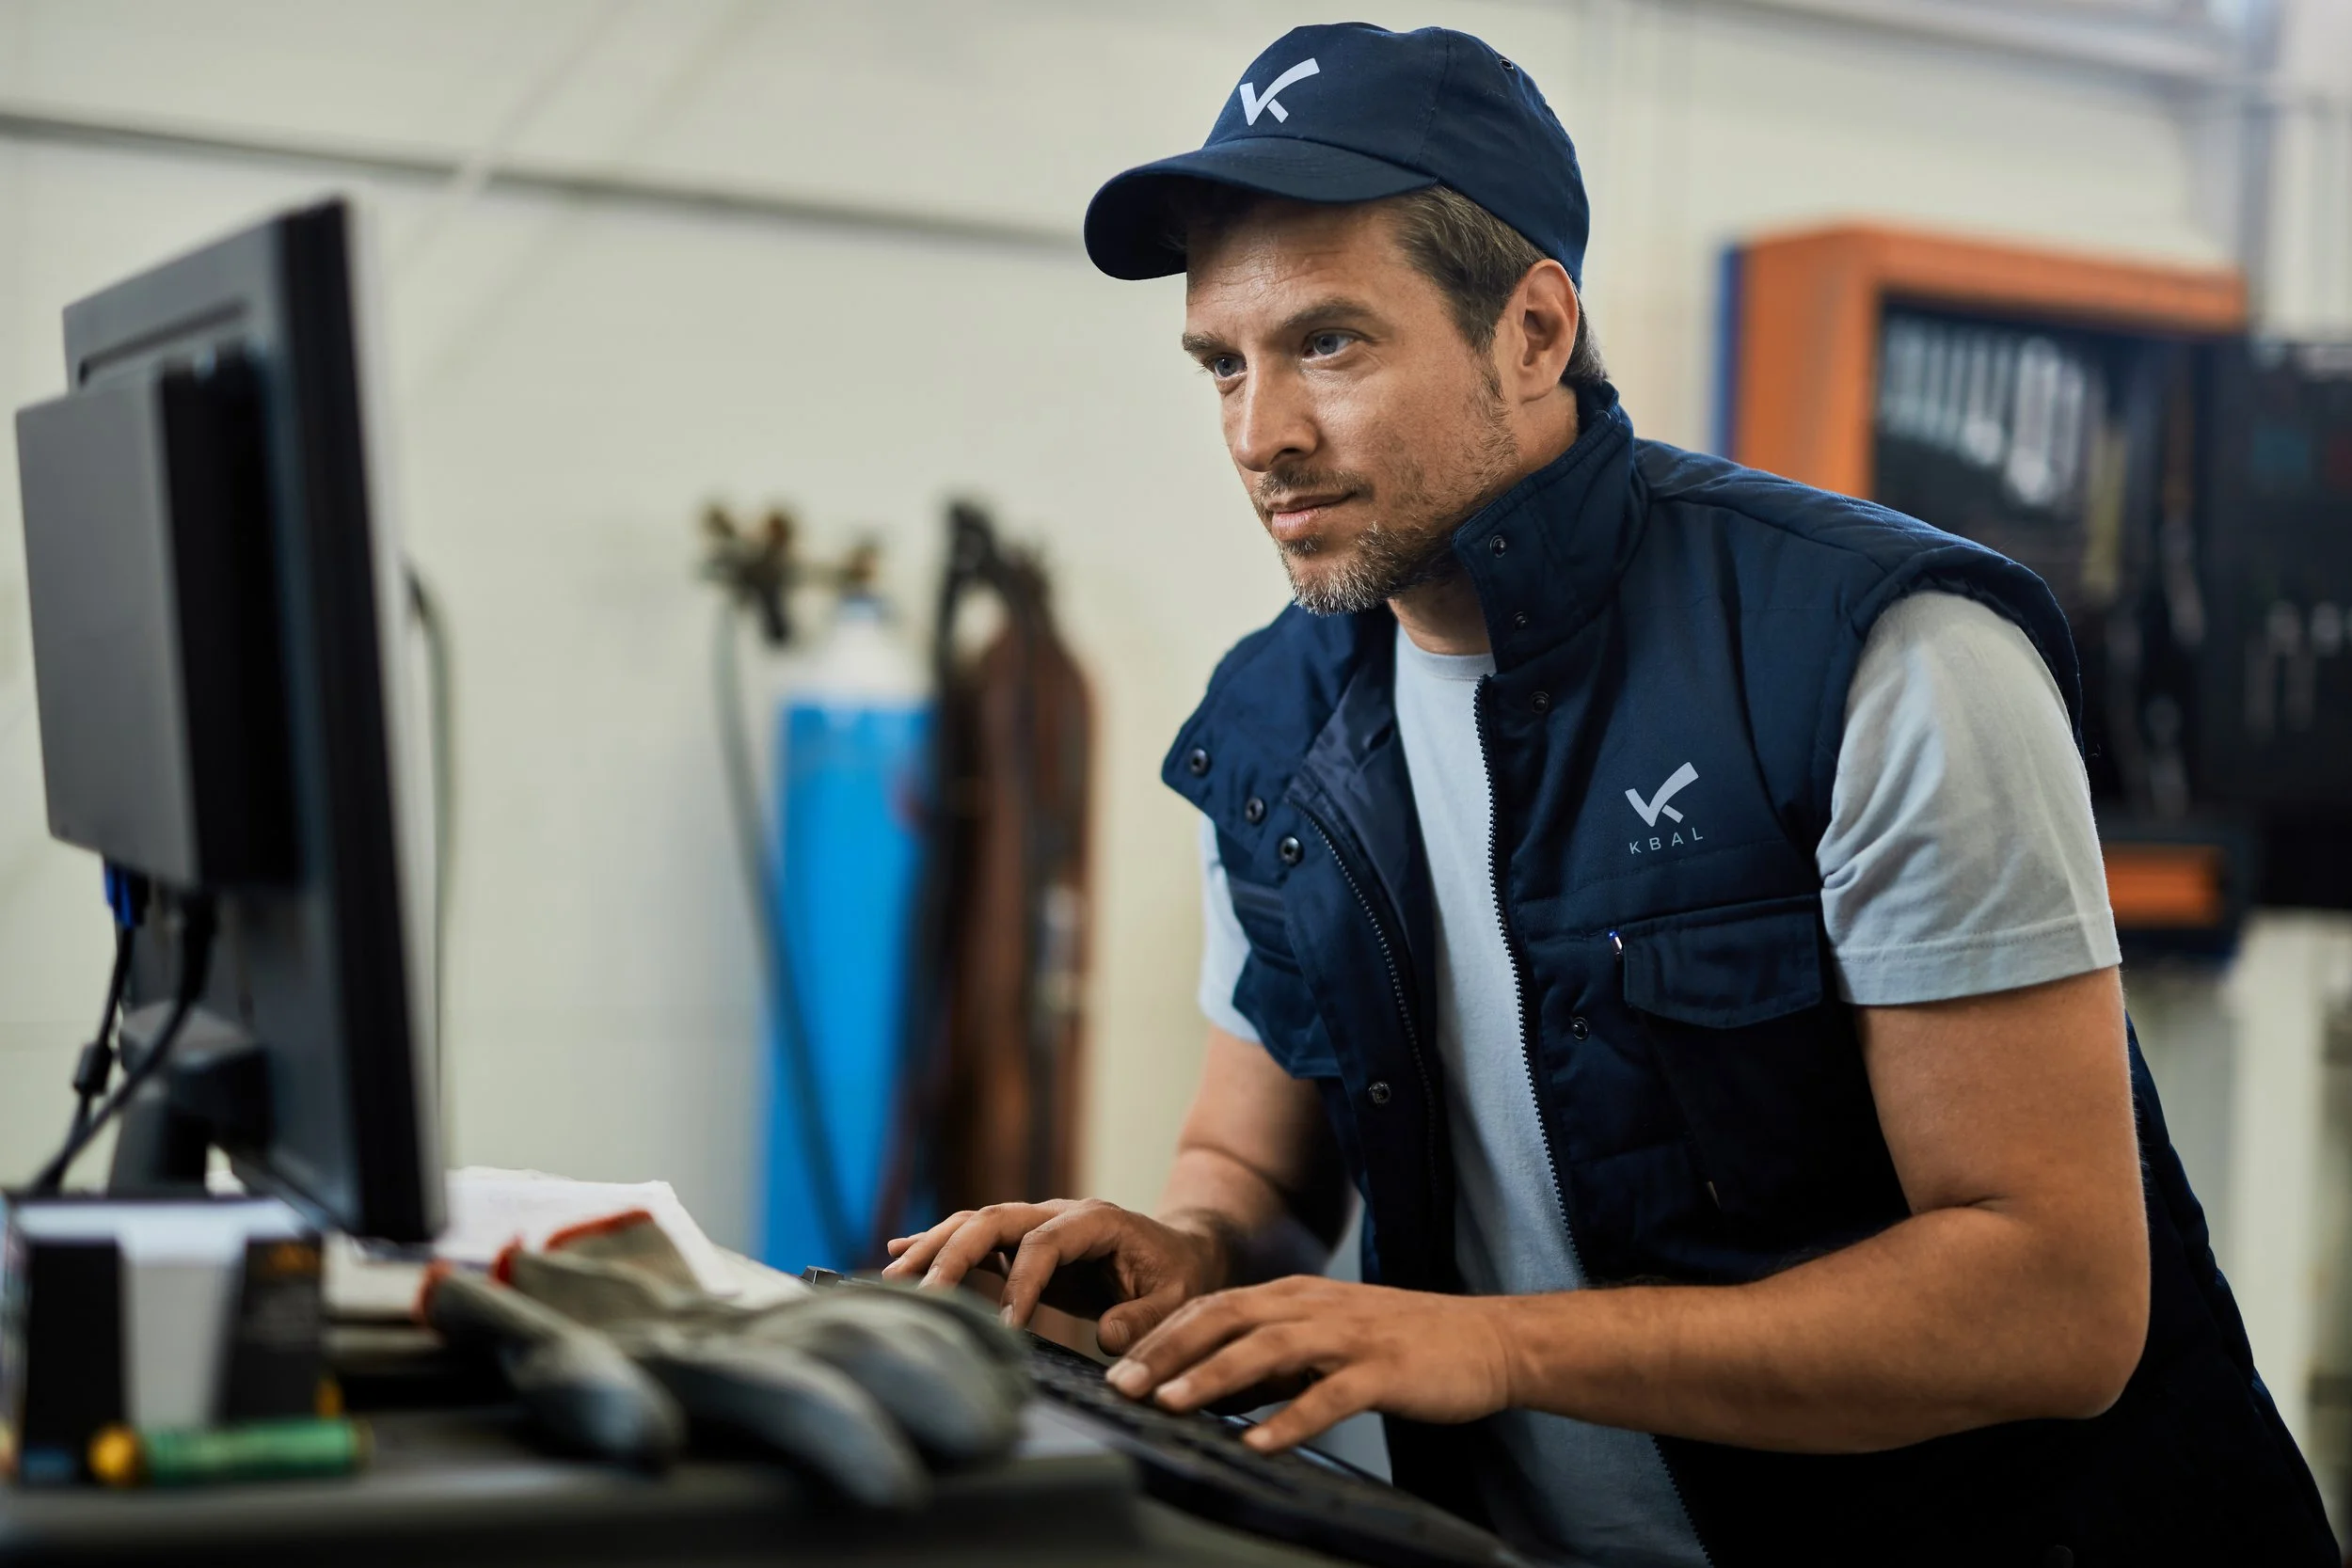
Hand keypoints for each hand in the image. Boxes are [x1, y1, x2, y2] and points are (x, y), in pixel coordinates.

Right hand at [882, 1199, 1227, 1354]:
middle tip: (923, 1294)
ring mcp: (1037, 1223)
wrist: (1180, 1254)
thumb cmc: (1179, 1278)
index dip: (1022, 1283)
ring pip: (976, 1224)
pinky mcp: (1024, 1242)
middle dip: (954, 1253)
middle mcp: (1058, 1212)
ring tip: (892, 1275)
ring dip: (934, 1246)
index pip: (1044, 1242)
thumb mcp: (1177, 1299)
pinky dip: (938, 1243)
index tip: (1007, 1326)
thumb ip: (1145, 1317)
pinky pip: (976, 1238)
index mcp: (1095, 1221)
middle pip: (995, 1219)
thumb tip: (1106, 1335)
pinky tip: (899, 1252)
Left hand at [1104, 1276, 1514, 1451]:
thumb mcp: (1327, 1340)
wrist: (1489, 1340)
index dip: (1162, 1336)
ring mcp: (1349, 1336)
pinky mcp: (1383, 1370)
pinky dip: (1291, 1418)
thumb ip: (1273, 1360)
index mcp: (1295, 1296)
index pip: (1212, 1307)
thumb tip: (1210, 1390)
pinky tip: (1261, 1442)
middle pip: (1226, 1318)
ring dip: (1214, 1376)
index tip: (1118, 1367)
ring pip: (1268, 1349)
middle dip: (1169, 1352)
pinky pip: (1330, 1394)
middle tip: (1125, 1386)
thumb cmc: (1403, 1344)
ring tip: (1173, 1405)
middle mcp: (1314, 1307)